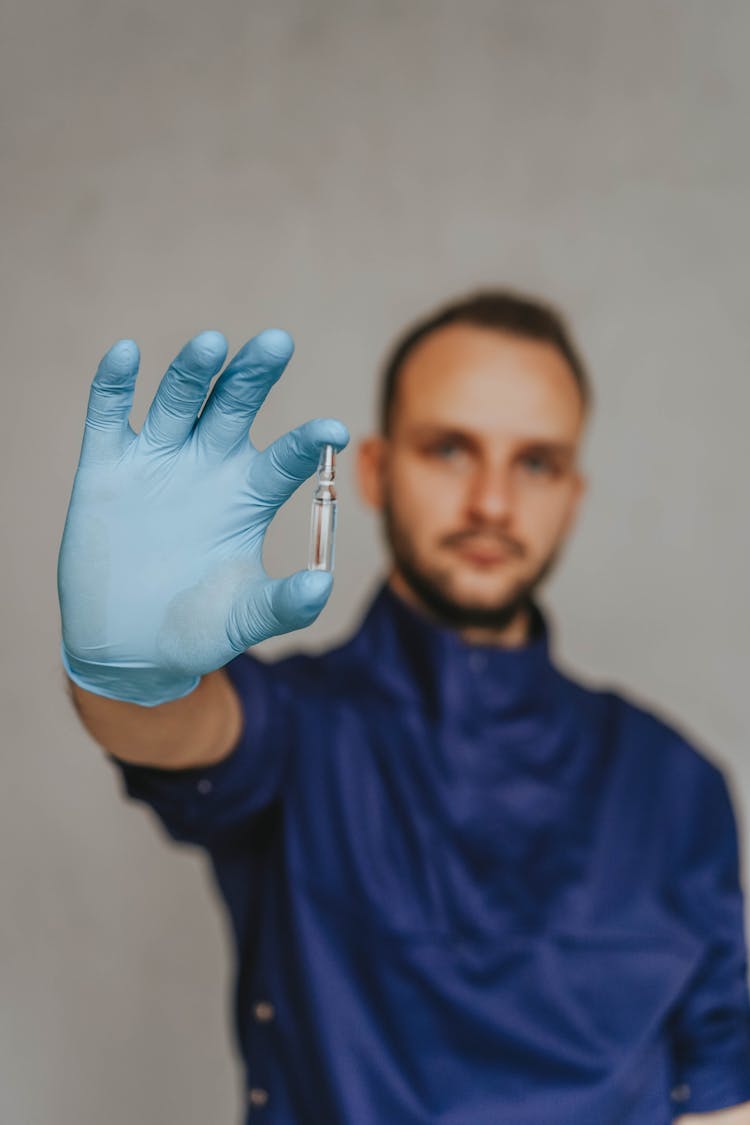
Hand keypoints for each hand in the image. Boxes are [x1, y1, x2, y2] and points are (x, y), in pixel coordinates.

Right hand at [57, 328, 348, 704]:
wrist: (129, 645)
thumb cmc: (198, 628)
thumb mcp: (244, 620)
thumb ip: (284, 604)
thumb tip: (324, 585)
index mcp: (250, 494)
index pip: (286, 457)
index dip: (307, 441)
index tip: (332, 430)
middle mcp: (209, 466)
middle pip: (235, 406)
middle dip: (254, 374)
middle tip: (277, 343)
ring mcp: (158, 461)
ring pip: (179, 401)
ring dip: (192, 371)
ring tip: (211, 344)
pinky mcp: (107, 467)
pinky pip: (110, 416)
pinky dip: (114, 385)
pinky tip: (124, 354)